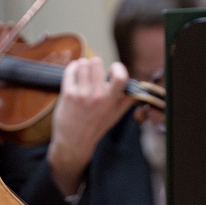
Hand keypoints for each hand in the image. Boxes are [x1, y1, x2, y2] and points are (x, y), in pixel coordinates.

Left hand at [46, 57, 133, 195]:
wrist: (74, 142)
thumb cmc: (96, 127)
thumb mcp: (116, 115)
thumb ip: (127, 100)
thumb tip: (137, 87)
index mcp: (111, 100)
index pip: (120, 76)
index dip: (117, 67)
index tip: (112, 70)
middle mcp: (97, 96)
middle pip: (97, 62)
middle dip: (95, 64)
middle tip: (93, 70)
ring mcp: (81, 94)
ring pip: (82, 64)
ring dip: (83, 65)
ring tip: (83, 71)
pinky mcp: (68, 94)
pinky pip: (70, 71)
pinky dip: (72, 68)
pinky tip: (74, 71)